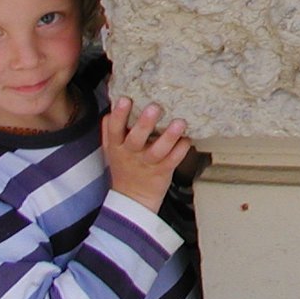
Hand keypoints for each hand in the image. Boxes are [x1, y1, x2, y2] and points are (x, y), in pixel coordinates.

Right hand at [102, 97, 191, 212]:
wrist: (133, 198)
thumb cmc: (125, 166)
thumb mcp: (112, 148)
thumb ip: (111, 127)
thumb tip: (115, 101)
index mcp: (117, 146)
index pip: (114, 130)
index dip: (118, 115)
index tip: (125, 99)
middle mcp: (131, 154)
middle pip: (136, 139)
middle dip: (145, 124)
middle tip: (154, 107)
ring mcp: (148, 163)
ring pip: (158, 151)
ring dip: (169, 136)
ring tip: (179, 122)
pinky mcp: (163, 171)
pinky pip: (173, 160)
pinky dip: (181, 150)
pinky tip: (187, 139)